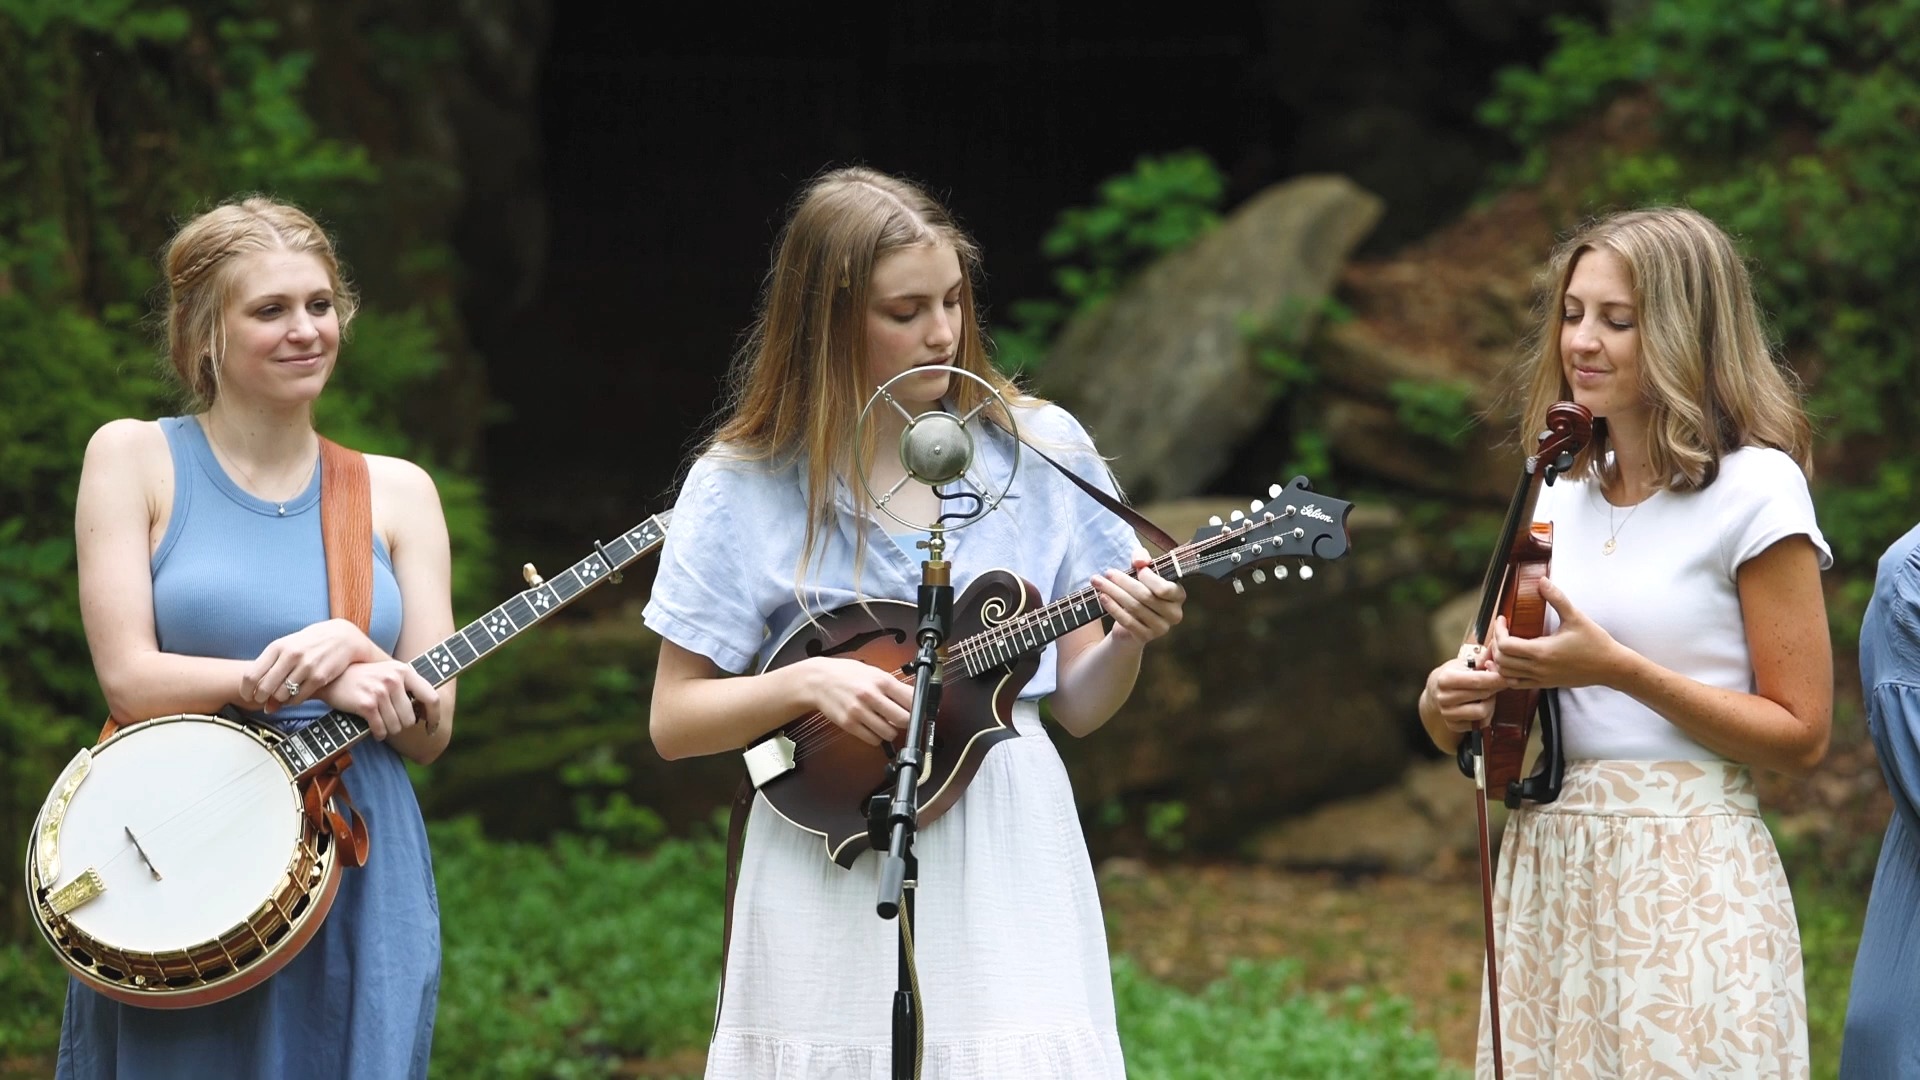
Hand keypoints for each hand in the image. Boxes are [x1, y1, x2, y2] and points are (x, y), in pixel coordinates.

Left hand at [240, 619, 383, 711]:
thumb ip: (272, 674)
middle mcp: (290, 655)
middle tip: (264, 700)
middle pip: (264, 688)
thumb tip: (265, 708)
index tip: (248, 696)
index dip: (246, 691)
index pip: (251, 675)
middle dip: (261, 698)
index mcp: (277, 647)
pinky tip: (295, 696)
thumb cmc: (310, 644)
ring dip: (279, 700)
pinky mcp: (319, 677)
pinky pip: (298, 698)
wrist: (342, 637)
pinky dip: (293, 701)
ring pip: (281, 695)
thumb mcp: (288, 650)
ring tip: (282, 695)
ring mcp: (306, 666)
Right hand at [315, 659, 440, 740]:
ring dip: (388, 730)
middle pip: (411, 718)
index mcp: (404, 671)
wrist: (332, 677)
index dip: (435, 717)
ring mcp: (380, 691)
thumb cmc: (364, 678)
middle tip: (391, 721)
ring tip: (380, 722)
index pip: (431, 698)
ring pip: (396, 726)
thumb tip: (427, 711)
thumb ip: (408, 686)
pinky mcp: (366, 704)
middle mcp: (394, 679)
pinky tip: (374, 729)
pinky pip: (381, 729)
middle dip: (402, 725)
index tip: (432, 728)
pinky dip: (378, 734)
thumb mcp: (389, 672)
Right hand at [800, 656, 913, 748]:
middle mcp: (871, 696)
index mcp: (881, 680)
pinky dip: (876, 737)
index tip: (920, 712)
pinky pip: (872, 739)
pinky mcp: (849, 724)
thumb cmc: (846, 674)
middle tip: (903, 720)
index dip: (919, 708)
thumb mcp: (872, 672)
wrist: (817, 680)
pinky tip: (872, 727)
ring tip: (885, 723)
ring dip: (891, 731)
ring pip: (889, 733)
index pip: (911, 699)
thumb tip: (913, 699)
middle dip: (906, 722)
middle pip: (903, 719)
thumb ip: (892, 685)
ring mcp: (859, 711)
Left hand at [1091, 548, 1186, 648]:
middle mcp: (1174, 614)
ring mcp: (1161, 628)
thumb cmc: (1141, 590)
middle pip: (1145, 596)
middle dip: (1123, 582)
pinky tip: (1103, 597)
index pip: (1165, 588)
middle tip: (1106, 573)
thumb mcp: (1143, 570)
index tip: (1134, 567)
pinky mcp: (1146, 637)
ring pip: (1134, 607)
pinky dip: (1113, 608)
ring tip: (1098, 582)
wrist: (1133, 620)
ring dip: (1114, 593)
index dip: (1148, 577)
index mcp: (1179, 596)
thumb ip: (1143, 558)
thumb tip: (1140, 562)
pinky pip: (1127, 621)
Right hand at [1423, 643, 1507, 733]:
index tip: (1511, 677)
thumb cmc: (1453, 674)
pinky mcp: (1453, 726)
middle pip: (1483, 695)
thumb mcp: (1463, 663)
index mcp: (1445, 679)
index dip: (1498, 679)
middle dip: (1496, 688)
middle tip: (1501, 683)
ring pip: (1482, 712)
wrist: (1435, 692)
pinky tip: (1482, 705)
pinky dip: (1486, 715)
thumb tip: (1497, 651)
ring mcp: (1447, 713)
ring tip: (1489, 695)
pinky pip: (1480, 724)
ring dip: (1491, 703)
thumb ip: (1482, 659)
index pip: (1478, 680)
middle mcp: (1443, 697)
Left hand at [1487, 577, 1623, 690]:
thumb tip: (1542, 580)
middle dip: (1496, 644)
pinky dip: (1507, 674)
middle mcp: (1538, 668)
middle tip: (1502, 630)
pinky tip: (1511, 662)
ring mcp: (1541, 678)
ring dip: (1499, 660)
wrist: (1610, 667)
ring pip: (1506, 674)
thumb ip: (1557, 598)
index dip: (1499, 631)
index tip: (1503, 619)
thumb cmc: (1595, 642)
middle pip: (1501, 660)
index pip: (1505, 645)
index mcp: (1542, 651)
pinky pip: (1517, 684)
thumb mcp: (1576, 617)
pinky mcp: (1545, 684)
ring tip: (1504, 644)